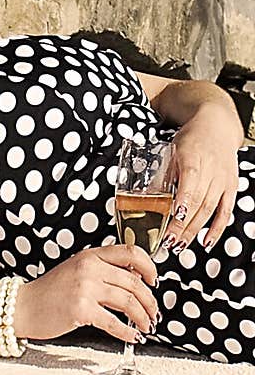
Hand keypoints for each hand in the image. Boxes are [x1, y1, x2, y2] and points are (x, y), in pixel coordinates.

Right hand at [14, 245, 158, 344]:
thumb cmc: (49, 292)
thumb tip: (133, 280)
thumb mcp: (75, 269)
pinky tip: (132, 336)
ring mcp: (85, 288)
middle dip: (150, 302)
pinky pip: (114, 323)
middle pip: (135, 282)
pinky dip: (127, 332)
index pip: (130, 252)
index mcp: (90, 255)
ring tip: (146, 326)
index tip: (154, 280)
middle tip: (153, 313)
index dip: (149, 266)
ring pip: (129, 302)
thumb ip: (101, 269)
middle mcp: (89, 268)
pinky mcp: (81, 310)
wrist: (23, 307)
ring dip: (143, 317)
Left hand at [161, 105, 241, 251]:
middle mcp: (211, 170)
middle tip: (168, 241)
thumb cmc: (191, 140)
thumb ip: (162, 175)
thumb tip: (143, 199)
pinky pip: (226, 212)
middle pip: (198, 201)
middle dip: (183, 224)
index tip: (174, 216)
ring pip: (210, 210)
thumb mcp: (171, 151)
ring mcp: (223, 180)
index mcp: (193, 157)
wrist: (217, 128)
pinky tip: (206, 242)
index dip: (183, 200)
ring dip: (195, 230)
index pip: (190, 181)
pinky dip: (217, 229)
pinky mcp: (231, 188)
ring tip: (179, 245)